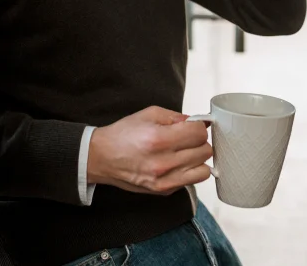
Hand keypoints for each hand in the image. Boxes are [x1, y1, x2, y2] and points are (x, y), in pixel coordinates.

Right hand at [87, 106, 212, 194]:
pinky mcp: (164, 191)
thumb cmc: (123, 134)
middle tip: (188, 138)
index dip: (199, 126)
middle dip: (199, 141)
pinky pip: (192, 181)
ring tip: (185, 152)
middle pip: (204, 151)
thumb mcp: (149, 114)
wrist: (102, 158)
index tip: (193, 125)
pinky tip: (177, 163)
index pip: (199, 133)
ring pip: (204, 170)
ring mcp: (164, 180)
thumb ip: (176, 117)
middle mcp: (163, 162)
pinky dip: (189, 171)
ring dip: (198, 159)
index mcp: (159, 139)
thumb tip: (199, 122)